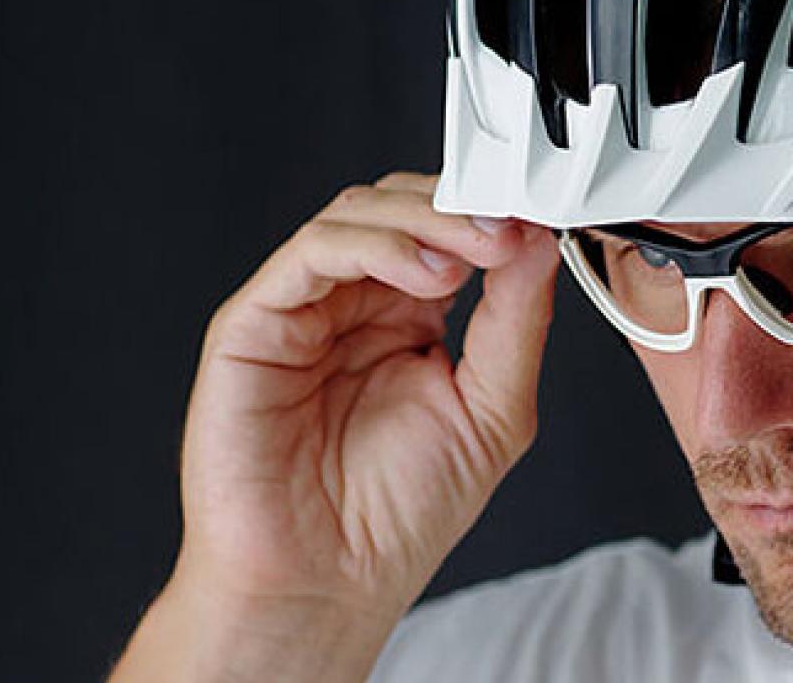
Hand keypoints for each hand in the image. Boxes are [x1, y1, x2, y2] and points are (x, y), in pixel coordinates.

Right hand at [115, 172, 557, 681]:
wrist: (328, 584)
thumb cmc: (397, 516)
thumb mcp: (492, 409)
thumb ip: (516, 323)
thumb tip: (538, 243)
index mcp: (406, 319)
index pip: (443, 232)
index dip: (489, 215)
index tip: (537, 220)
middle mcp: (352, 306)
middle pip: (398, 207)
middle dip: (460, 207)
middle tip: (508, 225)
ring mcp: (302, 312)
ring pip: (355, 216)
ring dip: (424, 220)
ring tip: (474, 252)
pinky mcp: (254, 327)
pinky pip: (308, 255)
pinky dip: (372, 245)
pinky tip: (426, 273)